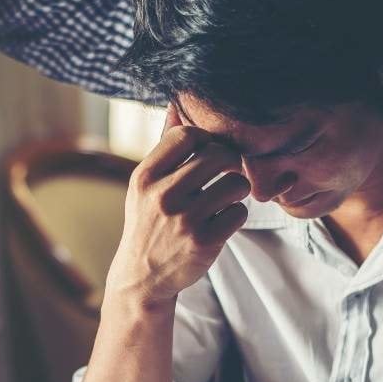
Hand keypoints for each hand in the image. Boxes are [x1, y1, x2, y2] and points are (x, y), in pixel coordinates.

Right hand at [106, 104, 250, 306]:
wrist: (143, 276)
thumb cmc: (148, 222)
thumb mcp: (145, 185)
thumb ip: (164, 147)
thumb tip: (177, 104)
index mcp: (145, 176)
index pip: (187, 135)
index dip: (206, 139)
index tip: (208, 152)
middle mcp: (163, 196)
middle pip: (219, 155)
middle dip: (230, 162)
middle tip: (227, 172)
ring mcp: (185, 220)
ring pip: (236, 184)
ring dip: (237, 190)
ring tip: (225, 197)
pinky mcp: (205, 242)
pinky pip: (239, 212)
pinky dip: (235, 215)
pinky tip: (222, 221)